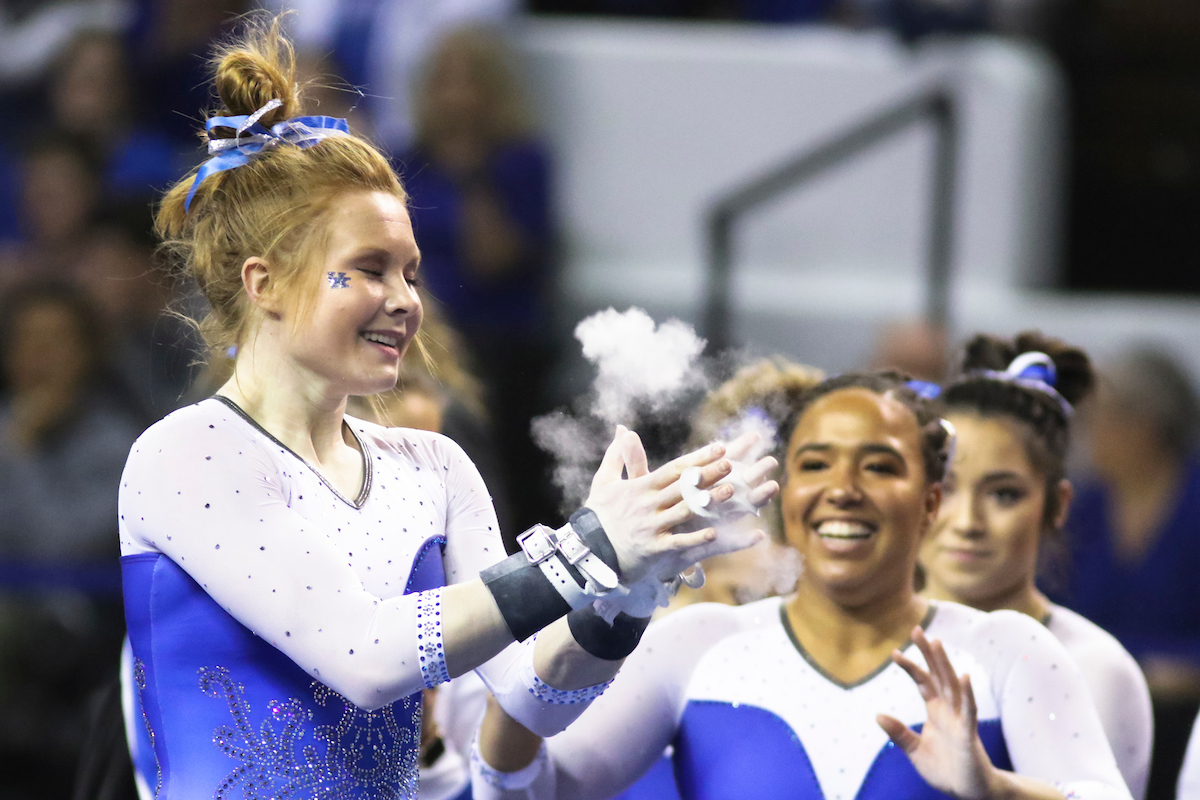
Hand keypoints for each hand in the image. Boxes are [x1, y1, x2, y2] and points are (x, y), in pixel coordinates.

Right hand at [583, 427, 776, 583]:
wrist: (585, 549)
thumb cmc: (596, 514)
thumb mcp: (604, 481)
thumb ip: (616, 455)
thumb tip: (621, 429)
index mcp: (640, 487)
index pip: (674, 469)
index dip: (698, 458)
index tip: (719, 448)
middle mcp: (648, 504)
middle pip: (683, 487)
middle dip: (708, 475)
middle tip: (731, 465)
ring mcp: (651, 526)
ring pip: (684, 511)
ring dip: (708, 501)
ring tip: (730, 492)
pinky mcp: (652, 548)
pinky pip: (677, 541)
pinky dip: (695, 537)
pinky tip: (714, 532)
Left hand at [877, 627, 995, 799]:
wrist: (968, 792)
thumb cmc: (945, 770)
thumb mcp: (914, 751)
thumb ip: (898, 733)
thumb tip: (877, 715)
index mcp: (936, 711)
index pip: (923, 682)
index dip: (910, 666)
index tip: (894, 652)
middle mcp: (949, 710)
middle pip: (938, 675)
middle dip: (928, 653)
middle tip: (916, 629)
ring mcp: (960, 720)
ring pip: (952, 686)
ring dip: (945, 664)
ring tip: (937, 643)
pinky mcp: (969, 734)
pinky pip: (969, 710)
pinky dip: (967, 693)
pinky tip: (964, 676)